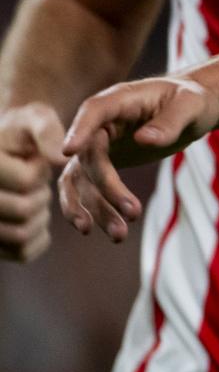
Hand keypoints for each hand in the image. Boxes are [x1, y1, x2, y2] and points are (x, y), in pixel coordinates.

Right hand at [0, 103, 66, 261]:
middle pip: (23, 210)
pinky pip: (24, 252)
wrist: (4, 152)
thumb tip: (61, 159)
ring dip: (38, 218)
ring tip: (32, 198)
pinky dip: (38, 238)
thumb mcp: (34, 119)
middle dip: (40, 195)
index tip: (33, 162)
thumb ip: (48, 132)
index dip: (40, 171)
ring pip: (21, 235)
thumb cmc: (21, 133)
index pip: (27, 181)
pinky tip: (34, 217)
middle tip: (36, 184)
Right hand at [58, 76, 218, 237]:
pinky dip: (88, 208)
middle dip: (107, 188)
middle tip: (133, 213)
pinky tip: (95, 230)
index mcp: (120, 99)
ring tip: (119, 235)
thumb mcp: (192, 105)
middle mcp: (102, 122)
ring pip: (84, 179)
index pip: (93, 111)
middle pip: (90, 155)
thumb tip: (144, 139)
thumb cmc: (194, 100)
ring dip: (95, 208)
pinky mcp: (101, 163)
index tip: (67, 153)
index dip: (79, 130)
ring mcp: (98, 144)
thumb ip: (171, 120)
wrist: (194, 109)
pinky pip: (84, 187)